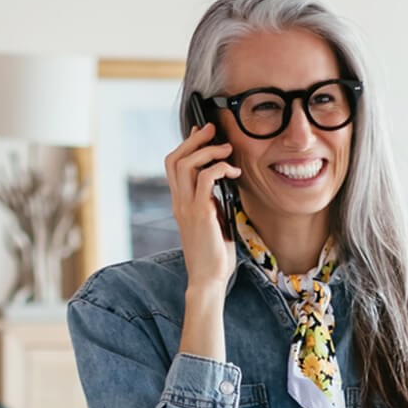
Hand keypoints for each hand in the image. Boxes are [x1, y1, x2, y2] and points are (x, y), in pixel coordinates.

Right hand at [163, 124, 240, 288]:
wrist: (208, 279)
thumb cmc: (214, 253)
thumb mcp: (213, 221)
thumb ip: (212, 201)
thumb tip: (222, 181)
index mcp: (180, 203)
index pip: (174, 166)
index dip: (186, 145)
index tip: (202, 132)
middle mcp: (178, 202)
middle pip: (175, 159)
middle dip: (194, 139)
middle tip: (213, 129)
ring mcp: (186, 207)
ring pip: (186, 164)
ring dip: (207, 151)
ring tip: (226, 149)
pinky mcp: (199, 214)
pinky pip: (204, 180)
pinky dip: (219, 169)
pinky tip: (233, 172)